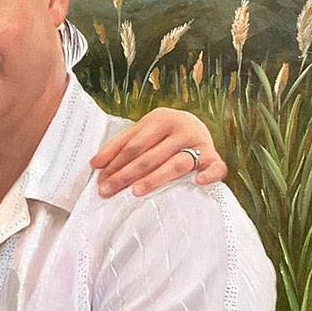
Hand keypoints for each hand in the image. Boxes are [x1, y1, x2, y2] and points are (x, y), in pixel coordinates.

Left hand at [91, 108, 226, 196]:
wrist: (199, 125)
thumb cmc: (163, 134)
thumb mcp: (142, 132)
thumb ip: (119, 145)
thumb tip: (94, 164)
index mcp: (160, 119)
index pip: (132, 145)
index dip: (114, 164)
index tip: (100, 182)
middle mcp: (181, 128)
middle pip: (149, 156)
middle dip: (125, 175)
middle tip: (108, 191)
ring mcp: (199, 143)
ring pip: (176, 164)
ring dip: (156, 178)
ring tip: (136, 191)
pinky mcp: (214, 158)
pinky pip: (216, 168)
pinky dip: (209, 175)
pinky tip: (197, 182)